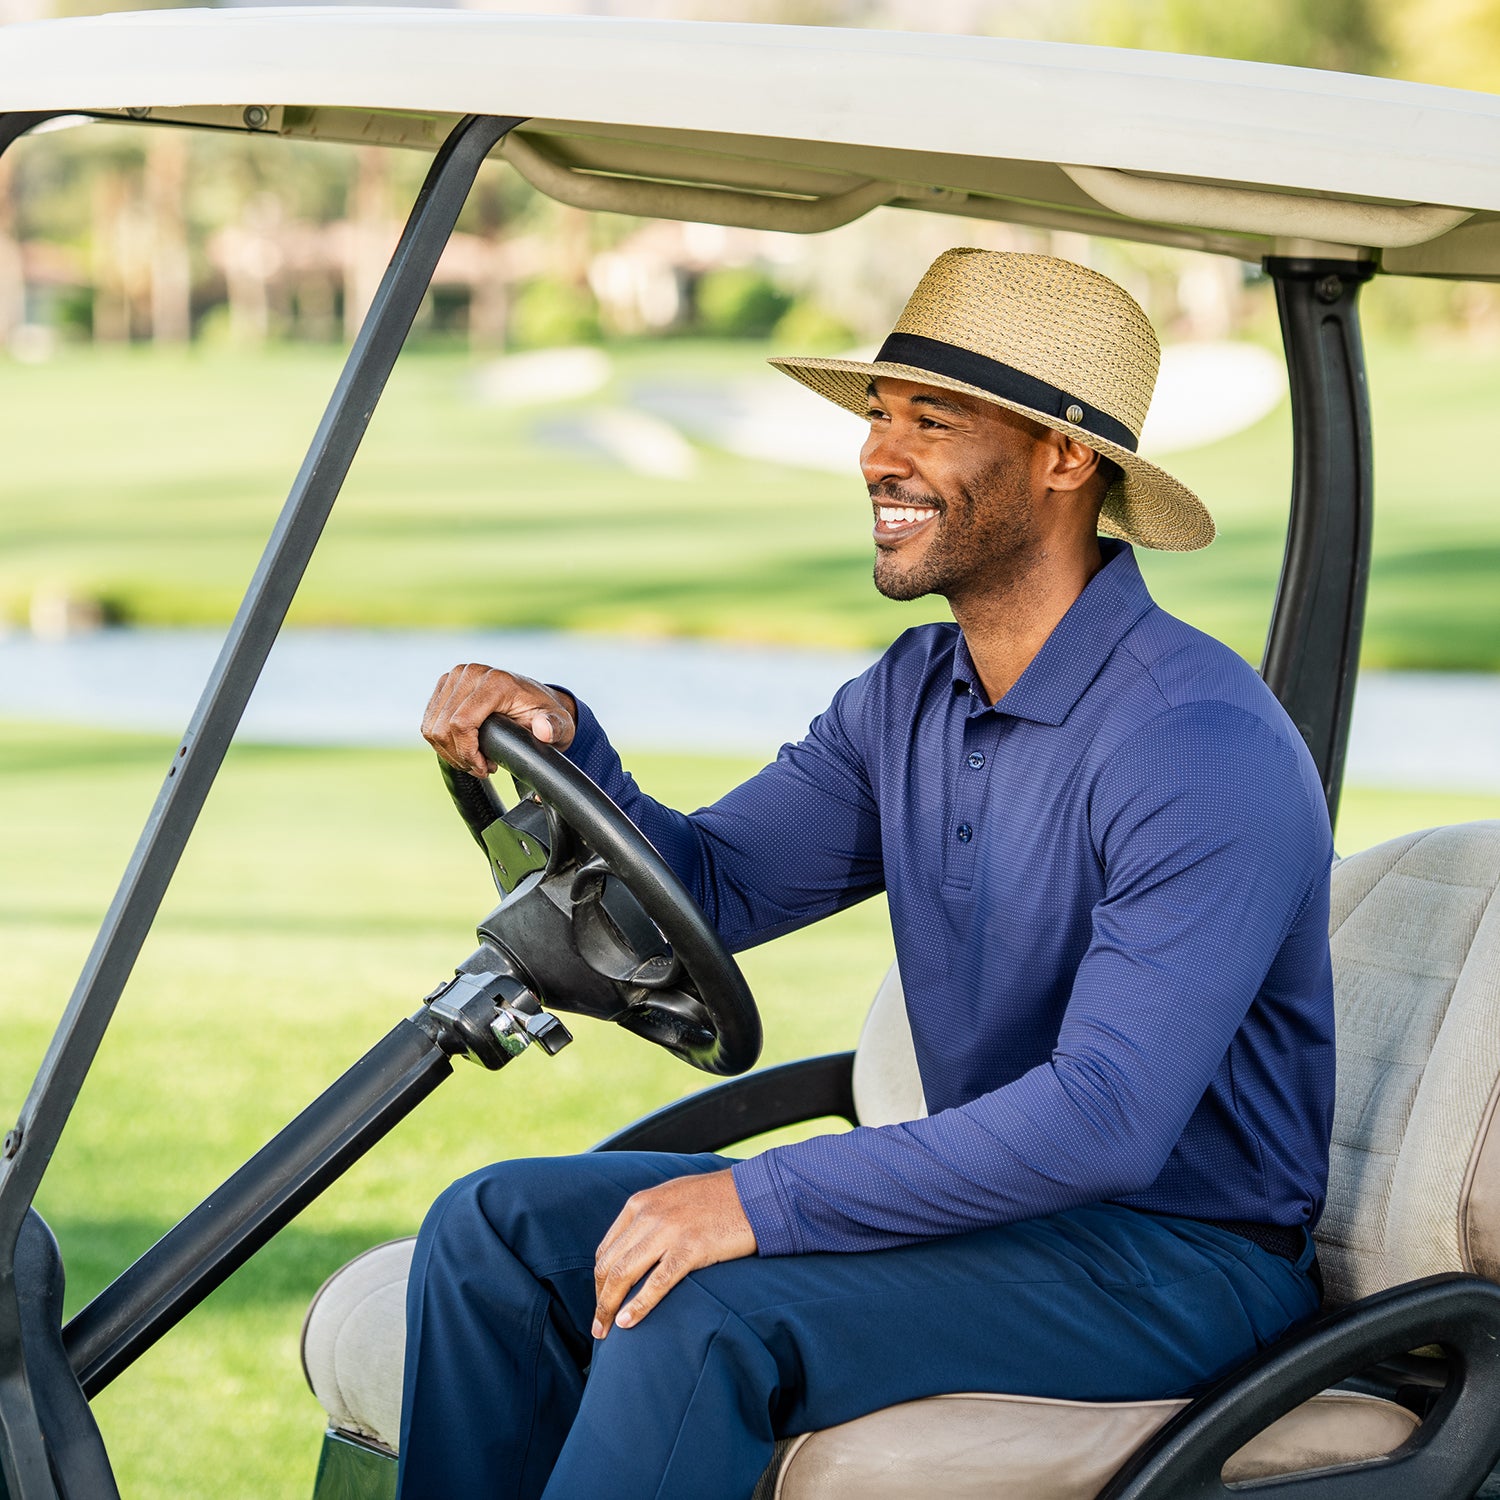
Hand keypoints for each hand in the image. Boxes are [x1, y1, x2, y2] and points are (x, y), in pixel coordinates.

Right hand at [421, 664, 576, 776]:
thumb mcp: (559, 724)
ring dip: (450, 752)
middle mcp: (471, 673)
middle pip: (442, 728)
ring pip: (432, 727)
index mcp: (495, 682)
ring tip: (475, 759)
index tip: (485, 768)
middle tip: (481, 767)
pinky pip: (429, 722)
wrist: (536, 701)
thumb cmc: (546, 715)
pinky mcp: (444, 685)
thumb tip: (543, 730)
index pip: (461, 723)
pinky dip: (442, 742)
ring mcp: (454, 677)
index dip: (467, 753)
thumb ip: (554, 728)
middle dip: (460, 756)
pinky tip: (464, 748)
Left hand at [592, 1169, 756, 1338]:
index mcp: (641, 1203)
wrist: (756, 1193)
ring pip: (624, 1274)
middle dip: (599, 1299)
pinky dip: (637, 1306)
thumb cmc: (717, 1199)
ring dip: (608, 1307)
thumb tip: (633, 1250)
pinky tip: (627, 1323)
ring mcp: (669, 1230)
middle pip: (609, 1264)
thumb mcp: (673, 1198)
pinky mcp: (691, 1248)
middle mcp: (649, 1215)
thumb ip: (650, 1218)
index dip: (600, 1280)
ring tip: (605, 1331)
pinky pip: (656, 1283)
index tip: (602, 1301)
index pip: (606, 1249)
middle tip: (597, 1326)